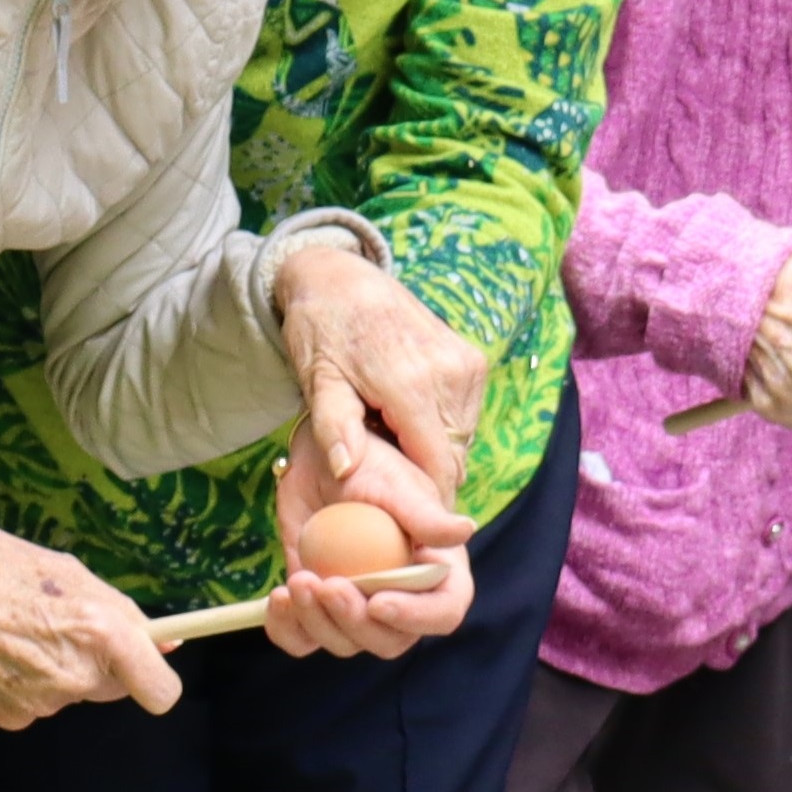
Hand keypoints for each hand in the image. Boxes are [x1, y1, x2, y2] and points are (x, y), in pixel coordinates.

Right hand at [0, 529, 180, 726]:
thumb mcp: (67, 571)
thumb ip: (118, 610)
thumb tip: (162, 640)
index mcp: (101, 631)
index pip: (159, 688)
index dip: (158, 678)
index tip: (151, 667)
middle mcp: (76, 674)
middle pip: (112, 687)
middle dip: (100, 664)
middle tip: (63, 630)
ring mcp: (42, 701)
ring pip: (69, 692)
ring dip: (56, 670)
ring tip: (18, 633)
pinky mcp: (10, 716)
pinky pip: (33, 704)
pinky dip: (22, 684)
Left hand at [264, 422, 480, 660]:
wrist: (320, 459)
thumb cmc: (370, 464)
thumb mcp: (396, 485)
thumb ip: (426, 514)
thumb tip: (466, 529)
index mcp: (435, 569)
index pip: (444, 611)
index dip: (416, 617)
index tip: (377, 601)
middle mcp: (401, 595)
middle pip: (390, 640)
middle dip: (354, 621)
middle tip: (325, 584)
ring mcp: (358, 604)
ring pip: (345, 643)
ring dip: (317, 621)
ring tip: (297, 581)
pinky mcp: (318, 606)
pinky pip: (303, 639)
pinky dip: (287, 629)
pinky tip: (278, 597)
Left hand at [272, 239, 487, 497]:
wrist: (345, 280)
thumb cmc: (323, 331)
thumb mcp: (318, 380)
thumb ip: (333, 427)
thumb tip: (345, 471)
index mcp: (411, 384)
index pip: (437, 466)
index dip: (422, 497)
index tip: (398, 512)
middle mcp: (450, 374)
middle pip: (452, 457)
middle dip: (422, 472)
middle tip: (384, 467)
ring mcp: (467, 366)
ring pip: (462, 440)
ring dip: (432, 448)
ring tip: (391, 432)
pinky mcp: (474, 361)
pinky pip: (466, 417)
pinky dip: (441, 426)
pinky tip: (408, 413)